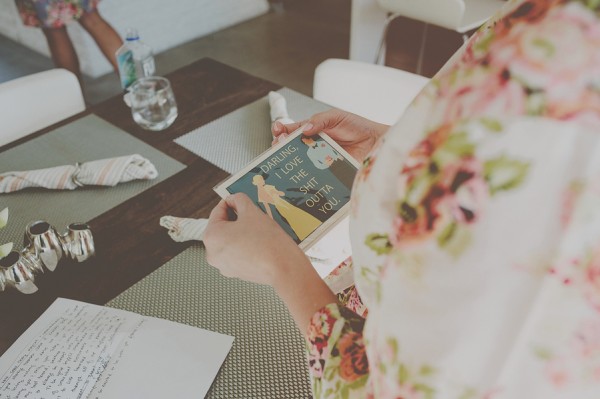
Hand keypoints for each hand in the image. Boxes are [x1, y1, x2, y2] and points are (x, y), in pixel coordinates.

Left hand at [203, 193, 336, 329]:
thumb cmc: (267, 242)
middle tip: (252, 214)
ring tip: (258, 228)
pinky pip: (237, 253)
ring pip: (230, 240)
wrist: (284, 268)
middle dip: (236, 219)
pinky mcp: (236, 272)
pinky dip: (245, 246)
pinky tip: (259, 242)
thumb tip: (234, 199)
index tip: (240, 200)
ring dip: (241, 232)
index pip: (218, 211)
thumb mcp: (252, 212)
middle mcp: (212, 253)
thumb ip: (239, 200)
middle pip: (223, 227)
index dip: (231, 202)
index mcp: (211, 236)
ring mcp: (224, 265)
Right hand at [272, 109, 388, 162]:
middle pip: (290, 147)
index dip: (281, 130)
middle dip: (280, 144)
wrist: (376, 142)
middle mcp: (313, 145)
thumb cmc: (358, 126)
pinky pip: (313, 173)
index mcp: (313, 129)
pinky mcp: (327, 171)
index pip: (292, 130)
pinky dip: (304, 174)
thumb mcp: (337, 117)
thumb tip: (304, 129)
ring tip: (286, 156)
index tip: (277, 130)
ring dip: (289, 159)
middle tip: (279, 144)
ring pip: (299, 161)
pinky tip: (299, 172)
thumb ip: (320, 120)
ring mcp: (319, 159)